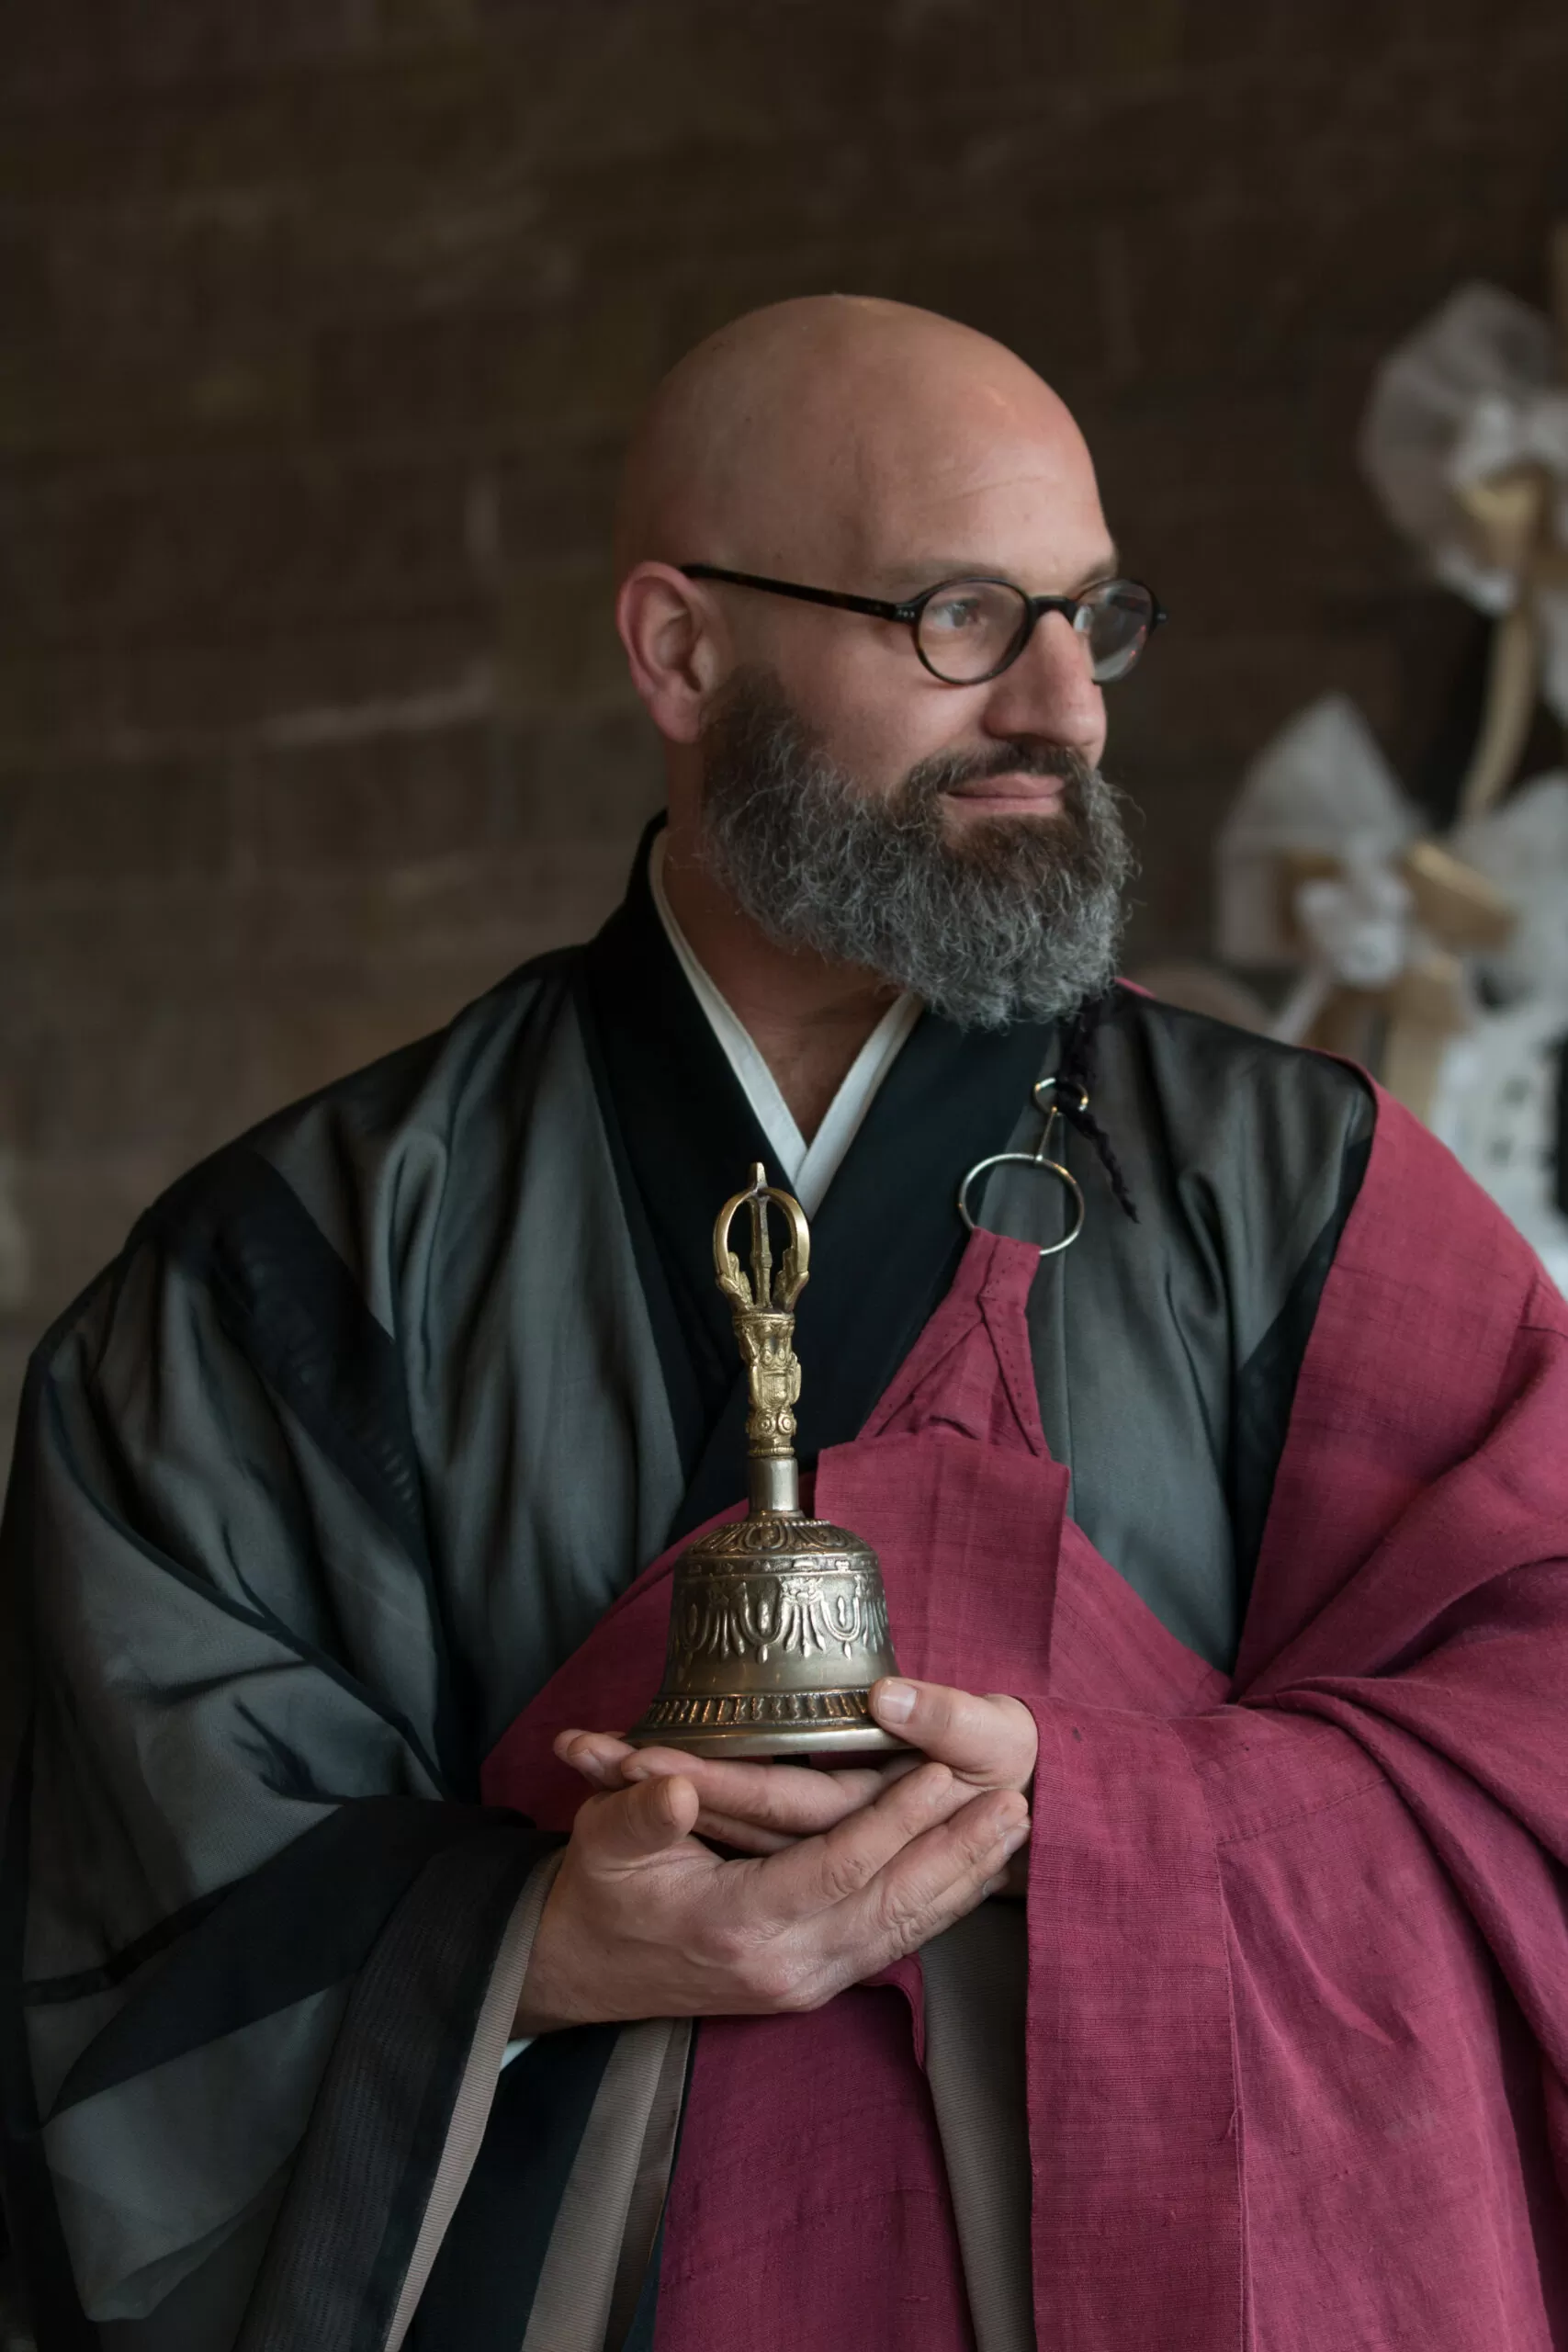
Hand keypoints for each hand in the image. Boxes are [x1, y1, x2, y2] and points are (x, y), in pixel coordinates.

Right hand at [514, 1758, 1028, 2033]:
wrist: (578, 1973)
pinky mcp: (813, 1986)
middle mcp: (785, 1966)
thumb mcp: (602, 1843)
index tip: (946, 1767)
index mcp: (737, 1924)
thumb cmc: (596, 1893)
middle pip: (894, 1906)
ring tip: (1015, 1830)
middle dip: (958, 1852)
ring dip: (962, 1880)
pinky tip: (972, 1874)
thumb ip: (640, 1812)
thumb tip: (678, 1783)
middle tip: (1017, 1799)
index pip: (841, 1865)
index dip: (897, 1817)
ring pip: (904, 1932)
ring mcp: (804, 1984)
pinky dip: (938, 1909)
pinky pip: (891, 1947)